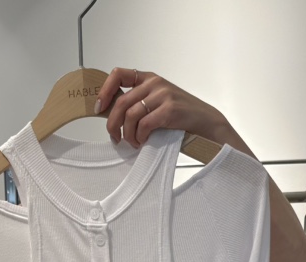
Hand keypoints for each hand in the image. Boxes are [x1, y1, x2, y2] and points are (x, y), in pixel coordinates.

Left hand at [95, 68, 227, 148]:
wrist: (205, 121)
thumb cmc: (179, 115)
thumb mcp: (157, 101)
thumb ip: (138, 103)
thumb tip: (112, 116)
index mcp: (148, 78)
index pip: (118, 74)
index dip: (104, 91)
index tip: (99, 108)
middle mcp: (154, 83)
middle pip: (121, 102)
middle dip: (112, 123)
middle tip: (114, 137)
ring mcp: (162, 95)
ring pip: (130, 116)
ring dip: (128, 134)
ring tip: (133, 142)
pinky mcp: (169, 110)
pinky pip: (144, 125)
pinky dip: (139, 137)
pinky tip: (143, 142)